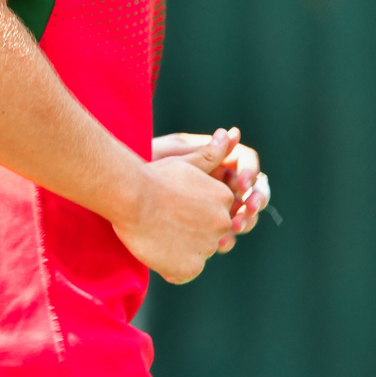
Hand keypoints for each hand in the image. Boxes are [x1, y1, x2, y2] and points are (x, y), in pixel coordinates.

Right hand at [110, 131, 236, 283]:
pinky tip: (156, 251)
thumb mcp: (186, 161)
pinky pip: (184, 273)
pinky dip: (171, 267)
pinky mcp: (191, 267)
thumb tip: (231, 133)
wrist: (129, 195)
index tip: (171, 208)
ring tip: (157, 235)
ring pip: (195, 255)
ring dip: (179, 251)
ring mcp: (208, 246)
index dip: (190, 214)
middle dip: (187, 233)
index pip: (212, 215)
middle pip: (206, 236)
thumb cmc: (153, 176)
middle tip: (162, 222)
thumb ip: (211, 154)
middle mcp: (222, 223)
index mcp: (223, 199)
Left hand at [153, 127, 266, 244]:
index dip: (250, 172)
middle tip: (249, 209)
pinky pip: (224, 236)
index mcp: (214, 161)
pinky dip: (226, 239)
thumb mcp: (174, 156)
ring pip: (241, 216)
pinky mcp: (204, 229)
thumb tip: (233, 133)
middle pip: (251, 192)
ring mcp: (212, 208)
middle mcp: (219, 183)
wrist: (121, 194)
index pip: (246, 164)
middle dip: (254, 201)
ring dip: (245, 221)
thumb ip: (205, 150)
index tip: (244, 183)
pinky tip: (220, 244)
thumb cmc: (145, 168)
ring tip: (236, 226)